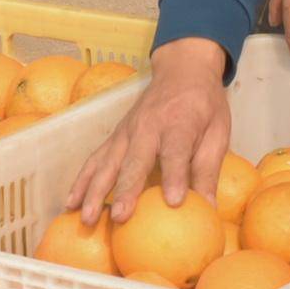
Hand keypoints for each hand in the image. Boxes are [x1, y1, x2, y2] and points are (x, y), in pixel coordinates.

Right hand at [67, 40, 233, 218]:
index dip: (175, 176)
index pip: (175, 151)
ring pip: (107, 163)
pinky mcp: (114, 137)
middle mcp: (147, 127)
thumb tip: (209, 208)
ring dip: (94, 191)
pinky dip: (81, 181)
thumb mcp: (218, 132)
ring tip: (87, 218)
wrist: (182, 70)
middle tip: (120, 218)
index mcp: (178, 123)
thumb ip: (209, 169)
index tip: (174, 201)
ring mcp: (125, 132)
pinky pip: (94, 160)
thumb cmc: (203, 105)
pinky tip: (71, 203)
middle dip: (125, 190)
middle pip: (134, 161)